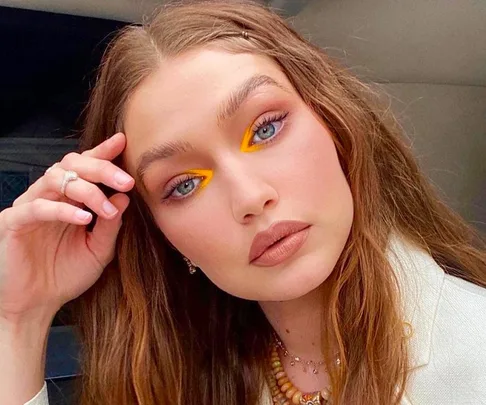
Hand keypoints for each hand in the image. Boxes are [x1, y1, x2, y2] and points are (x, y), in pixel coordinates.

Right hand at [0, 133, 133, 322]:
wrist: (35, 305)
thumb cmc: (65, 275)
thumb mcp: (98, 251)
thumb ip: (111, 225)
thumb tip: (124, 197)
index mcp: (70, 200)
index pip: (85, 168)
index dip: (102, 153)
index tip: (123, 142)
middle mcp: (50, 197)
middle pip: (72, 165)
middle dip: (101, 168)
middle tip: (127, 181)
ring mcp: (30, 207)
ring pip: (55, 179)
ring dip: (86, 190)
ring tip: (106, 208)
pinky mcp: (13, 223)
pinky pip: (36, 208)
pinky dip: (62, 210)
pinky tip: (83, 219)